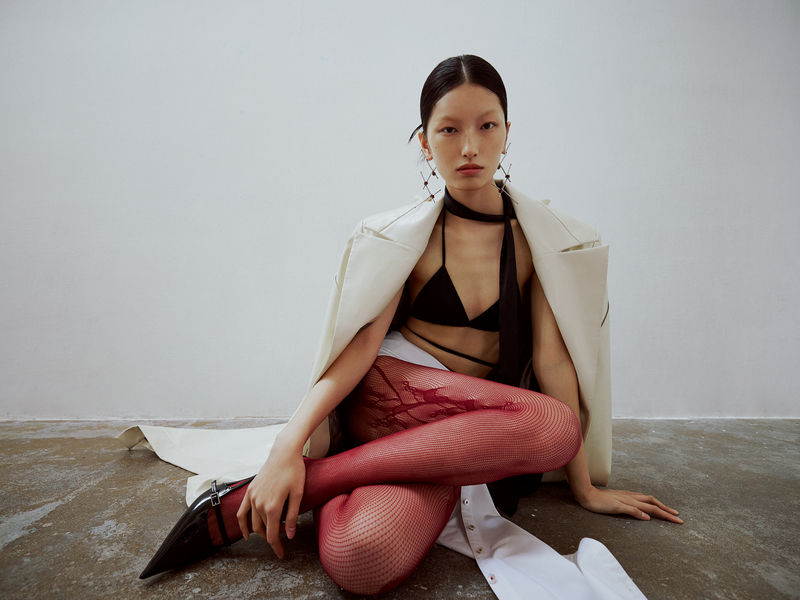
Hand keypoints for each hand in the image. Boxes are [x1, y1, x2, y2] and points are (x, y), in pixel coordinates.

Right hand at [236, 439, 305, 557]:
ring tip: (271, 534)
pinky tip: (246, 534)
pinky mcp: (250, 491)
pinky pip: (242, 512)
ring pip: (253, 523)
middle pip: (263, 530)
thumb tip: (290, 535)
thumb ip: (292, 516)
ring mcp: (252, 497)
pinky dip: (242, 524)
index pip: (273, 534)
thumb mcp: (298, 494)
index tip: (282, 555)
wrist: (284, 453)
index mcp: (272, 506)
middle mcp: (259, 503)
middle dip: (273, 537)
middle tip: (283, 539)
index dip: (277, 547)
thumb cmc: (294, 471)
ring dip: (261, 532)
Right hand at [576, 486, 682, 522]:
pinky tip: (646, 518)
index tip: (673, 514)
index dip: (663, 507)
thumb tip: (645, 515)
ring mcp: (624, 501)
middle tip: (679, 518)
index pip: (651, 501)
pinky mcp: (617, 505)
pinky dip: (640, 512)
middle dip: (667, 510)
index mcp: (631, 496)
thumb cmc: (600, 499)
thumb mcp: (617, 503)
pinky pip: (630, 509)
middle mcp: (631, 497)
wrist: (587, 495)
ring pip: (646, 505)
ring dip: (660, 511)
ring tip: (671, 517)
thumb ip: (630, 507)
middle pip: (653, 502)